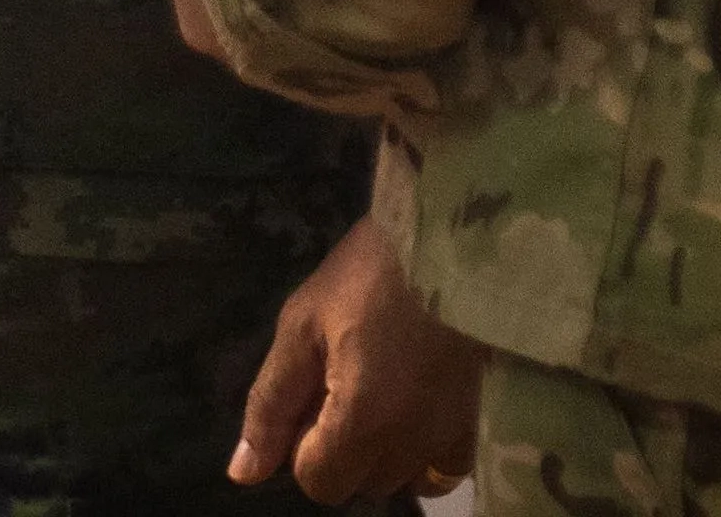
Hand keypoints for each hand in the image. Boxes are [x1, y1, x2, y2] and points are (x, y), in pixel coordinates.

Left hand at [231, 212, 483, 502]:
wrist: (448, 238)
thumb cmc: (367, 273)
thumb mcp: (302, 327)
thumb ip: (270, 404)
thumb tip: (243, 473)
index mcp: (362, 420)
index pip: (318, 482)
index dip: (300, 444)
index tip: (311, 393)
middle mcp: (410, 443)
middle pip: (357, 483)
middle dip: (337, 447)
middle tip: (340, 381)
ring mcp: (449, 434)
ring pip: (398, 478)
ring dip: (378, 451)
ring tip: (377, 390)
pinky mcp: (477, 418)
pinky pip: (444, 470)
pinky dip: (423, 456)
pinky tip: (412, 413)